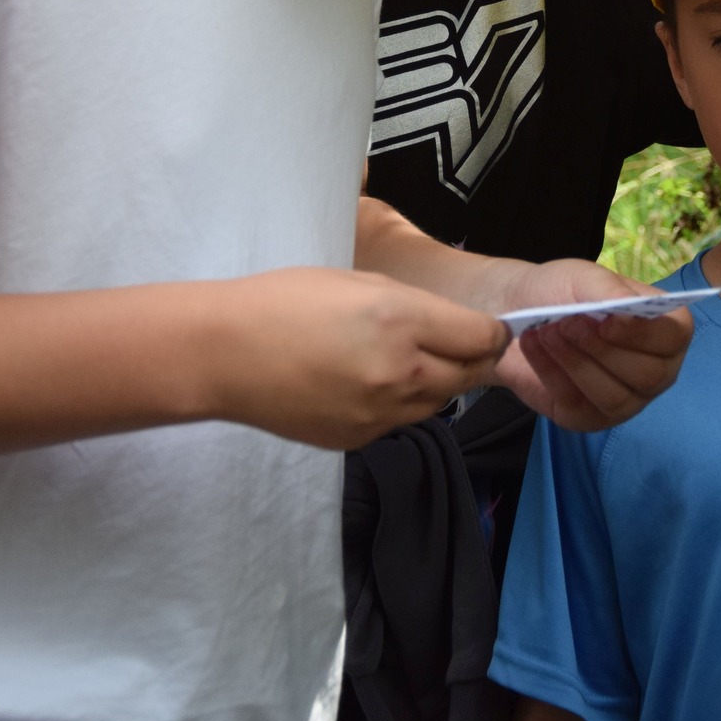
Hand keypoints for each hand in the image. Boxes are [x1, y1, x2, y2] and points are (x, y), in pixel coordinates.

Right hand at [207, 267, 507, 450]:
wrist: (225, 354)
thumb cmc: (285, 301)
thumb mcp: (360, 281)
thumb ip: (415, 306)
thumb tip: (452, 324)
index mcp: (402, 321)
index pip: (483, 338)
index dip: (494, 332)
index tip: (490, 328)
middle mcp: (401, 373)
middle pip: (470, 375)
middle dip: (472, 359)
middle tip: (459, 344)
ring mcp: (381, 413)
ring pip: (438, 402)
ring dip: (437, 383)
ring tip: (405, 359)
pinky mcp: (360, 439)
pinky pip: (399, 420)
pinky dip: (398, 403)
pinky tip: (366, 381)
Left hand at [489, 260, 691, 432]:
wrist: (517, 310)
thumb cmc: (562, 291)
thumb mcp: (583, 277)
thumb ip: (609, 290)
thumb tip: (628, 305)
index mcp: (664, 328)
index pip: (674, 337)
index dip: (643, 333)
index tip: (606, 321)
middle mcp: (654, 369)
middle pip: (648, 375)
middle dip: (603, 350)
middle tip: (566, 323)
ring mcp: (625, 399)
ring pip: (614, 397)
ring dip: (576, 363)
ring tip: (545, 332)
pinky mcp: (589, 418)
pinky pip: (577, 407)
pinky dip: (550, 373)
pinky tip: (533, 345)